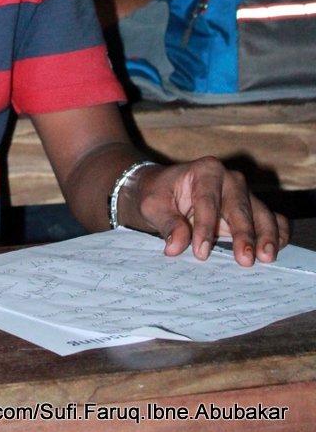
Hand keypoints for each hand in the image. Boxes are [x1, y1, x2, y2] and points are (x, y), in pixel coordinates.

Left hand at [123, 156, 288, 265]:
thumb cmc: (159, 195)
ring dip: (266, 236)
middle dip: (243, 234)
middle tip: (244, 260)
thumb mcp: (153, 206)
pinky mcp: (254, 209)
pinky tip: (277, 250)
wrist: (166, 190)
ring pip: (261, 213)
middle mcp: (230, 179)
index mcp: (205, 171)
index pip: (207, 201)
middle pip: (240, 206)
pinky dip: (278, 234)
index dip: (204, 228)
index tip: (200, 253)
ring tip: (266, 258)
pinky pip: (274, 219)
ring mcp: (246, 194)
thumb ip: (167, 224)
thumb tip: (176, 247)